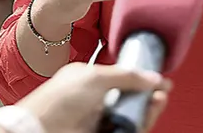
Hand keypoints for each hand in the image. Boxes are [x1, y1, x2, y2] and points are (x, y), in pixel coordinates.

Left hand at [17, 62, 170, 132]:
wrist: (41, 130)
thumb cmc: (58, 101)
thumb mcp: (95, 77)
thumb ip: (127, 75)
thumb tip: (152, 77)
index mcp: (89, 81)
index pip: (122, 77)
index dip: (141, 77)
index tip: (158, 78)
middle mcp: (96, 101)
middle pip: (131, 96)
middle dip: (149, 92)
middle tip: (161, 90)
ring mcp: (100, 120)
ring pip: (133, 114)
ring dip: (149, 107)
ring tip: (159, 100)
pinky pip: (130, 128)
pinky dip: (143, 121)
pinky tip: (150, 112)